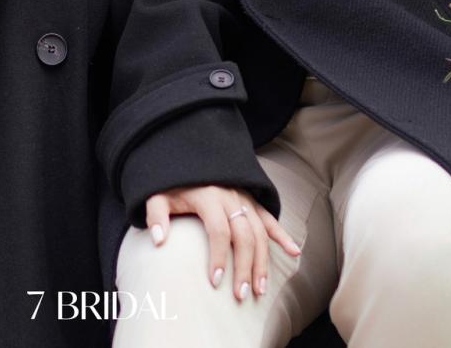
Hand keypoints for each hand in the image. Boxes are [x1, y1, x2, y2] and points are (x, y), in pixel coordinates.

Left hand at [144, 185, 301, 302]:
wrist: (189, 155)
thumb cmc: (172, 182)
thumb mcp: (157, 194)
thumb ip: (155, 215)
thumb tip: (157, 241)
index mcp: (209, 196)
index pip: (218, 231)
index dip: (218, 257)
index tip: (215, 282)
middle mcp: (231, 197)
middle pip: (244, 236)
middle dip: (245, 267)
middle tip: (242, 295)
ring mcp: (244, 198)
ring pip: (260, 232)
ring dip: (262, 261)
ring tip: (260, 289)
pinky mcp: (251, 200)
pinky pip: (270, 218)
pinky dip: (283, 235)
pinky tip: (295, 252)